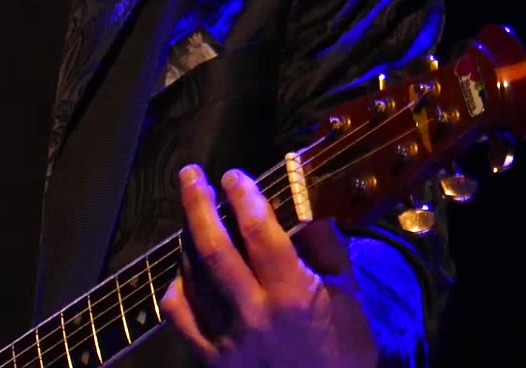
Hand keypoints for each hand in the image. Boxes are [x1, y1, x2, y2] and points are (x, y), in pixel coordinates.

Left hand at [160, 164, 380, 366]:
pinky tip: (185, 274)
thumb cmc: (343, 353)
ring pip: (192, 276)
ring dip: (188, 239)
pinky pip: (179, 314)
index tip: (234, 176)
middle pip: (212, 246)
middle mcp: (253, 314)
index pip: (258, 231)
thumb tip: (306, 208)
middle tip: (191, 176)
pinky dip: (177, 286)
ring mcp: (226, 339)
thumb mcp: (348, 298)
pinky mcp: (210, 359)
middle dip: (197, 203)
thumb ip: (328, 250)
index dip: (243, 196)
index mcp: (292, 295)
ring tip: (194, 218)